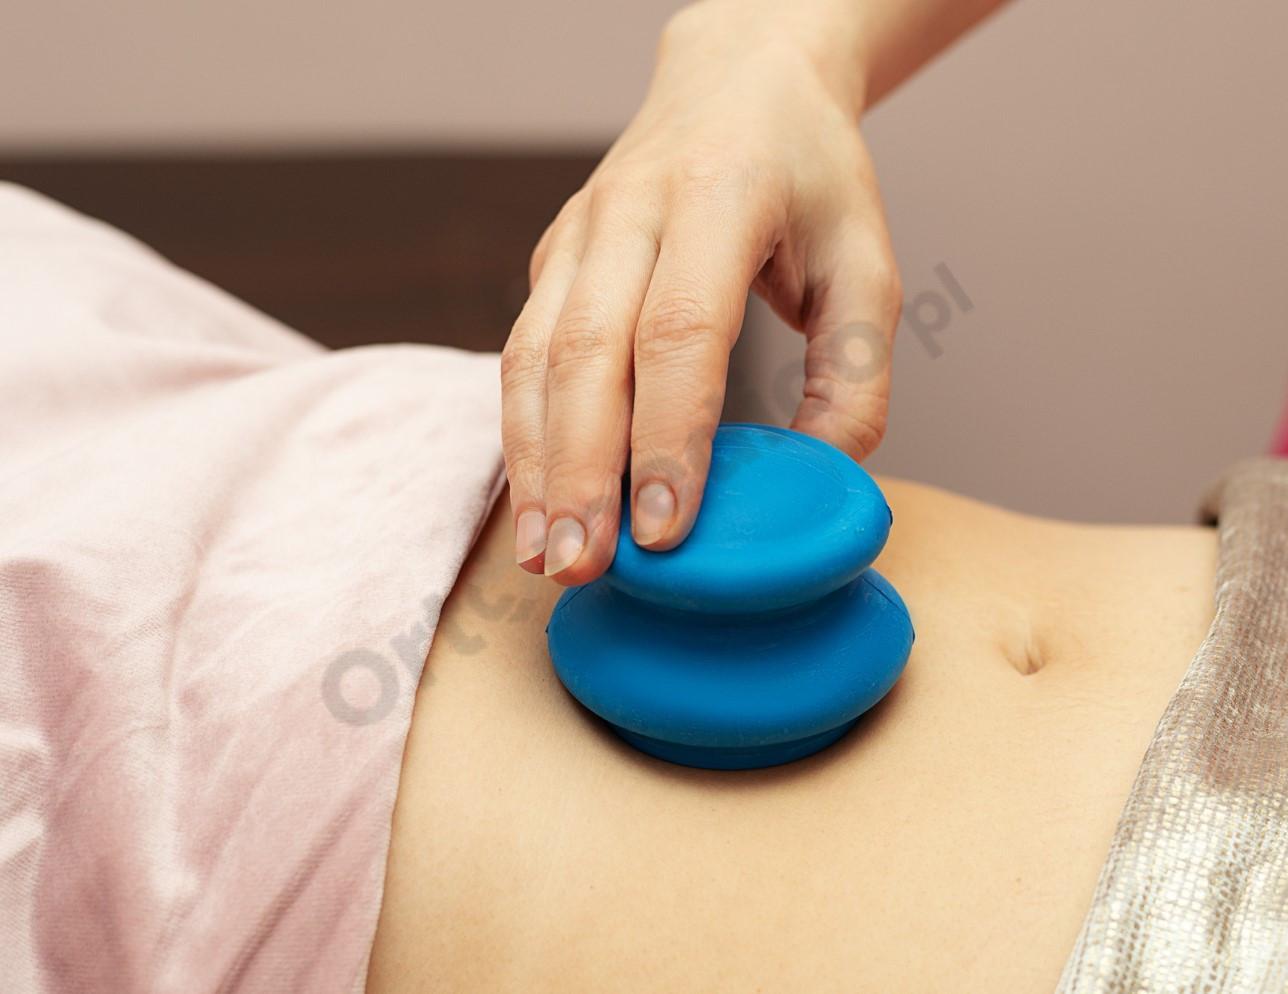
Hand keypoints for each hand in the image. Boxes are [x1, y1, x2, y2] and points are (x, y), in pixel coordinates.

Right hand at [501, 0, 901, 583]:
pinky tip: (537, 500)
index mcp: (718, 196)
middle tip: (585, 564)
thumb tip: (817, 477)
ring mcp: (577, 234)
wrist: (737, 82)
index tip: (666, 528)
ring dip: (534, 463)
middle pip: (585, 353)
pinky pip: (523, 354)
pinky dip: (524, 433)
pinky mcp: (552, 261)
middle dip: (580, 470)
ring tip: (547, 554)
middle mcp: (627, 211)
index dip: (668, 434)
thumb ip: (854, 372)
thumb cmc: (809, 175)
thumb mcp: (865, 259)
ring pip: (533, 358)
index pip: (680, 329)